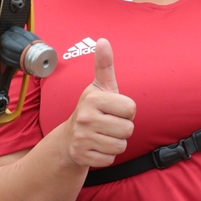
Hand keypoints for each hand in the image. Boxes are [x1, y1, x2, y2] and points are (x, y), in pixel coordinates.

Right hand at [62, 39, 135, 168]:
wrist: (70, 137)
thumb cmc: (93, 109)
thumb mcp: (99, 87)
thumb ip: (104, 65)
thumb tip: (103, 40)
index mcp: (93, 98)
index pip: (131, 109)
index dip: (126, 111)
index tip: (114, 109)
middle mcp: (85, 117)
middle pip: (128, 129)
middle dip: (122, 128)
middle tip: (108, 124)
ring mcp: (82, 138)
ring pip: (121, 146)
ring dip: (115, 142)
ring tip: (103, 135)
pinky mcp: (83, 157)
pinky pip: (110, 159)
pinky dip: (107, 155)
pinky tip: (97, 147)